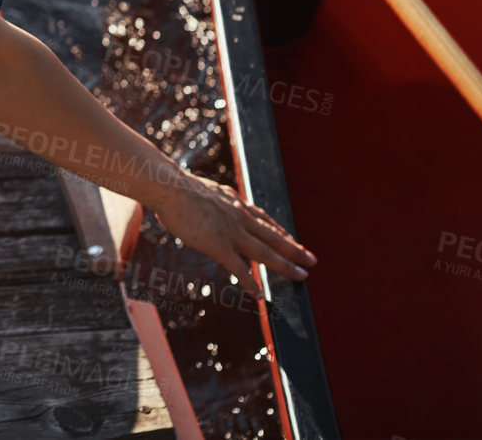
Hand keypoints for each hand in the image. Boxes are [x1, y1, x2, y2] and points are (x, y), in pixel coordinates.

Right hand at [146, 170, 316, 297]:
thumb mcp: (202, 190)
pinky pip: (239, 269)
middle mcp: (239, 217)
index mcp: (234, 203)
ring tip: (301, 277)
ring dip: (286, 266)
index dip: (279, 230)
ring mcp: (232, 232)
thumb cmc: (175, 187)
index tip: (291, 238)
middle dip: (295, 250)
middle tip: (312, 260)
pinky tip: (259, 295)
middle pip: (274, 236)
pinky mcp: (219, 246)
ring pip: (266, 253)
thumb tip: (205, 203)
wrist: (169, 188)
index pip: (263, 219)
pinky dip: (251, 283)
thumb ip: (209, 201)